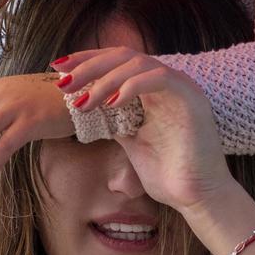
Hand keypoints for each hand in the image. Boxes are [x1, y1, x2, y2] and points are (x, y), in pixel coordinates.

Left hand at [51, 49, 233, 216]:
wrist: (196, 197)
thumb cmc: (168, 173)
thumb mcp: (130, 141)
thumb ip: (114, 120)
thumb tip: (85, 108)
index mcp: (153, 90)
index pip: (116, 62)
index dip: (87, 62)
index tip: (59, 70)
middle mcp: (167, 82)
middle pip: (122, 56)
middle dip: (89, 66)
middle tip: (63, 81)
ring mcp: (180, 87)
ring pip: (137, 63)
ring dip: (105, 79)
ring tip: (83, 101)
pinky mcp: (191, 97)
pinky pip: (158, 78)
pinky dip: (131, 87)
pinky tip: (110, 104)